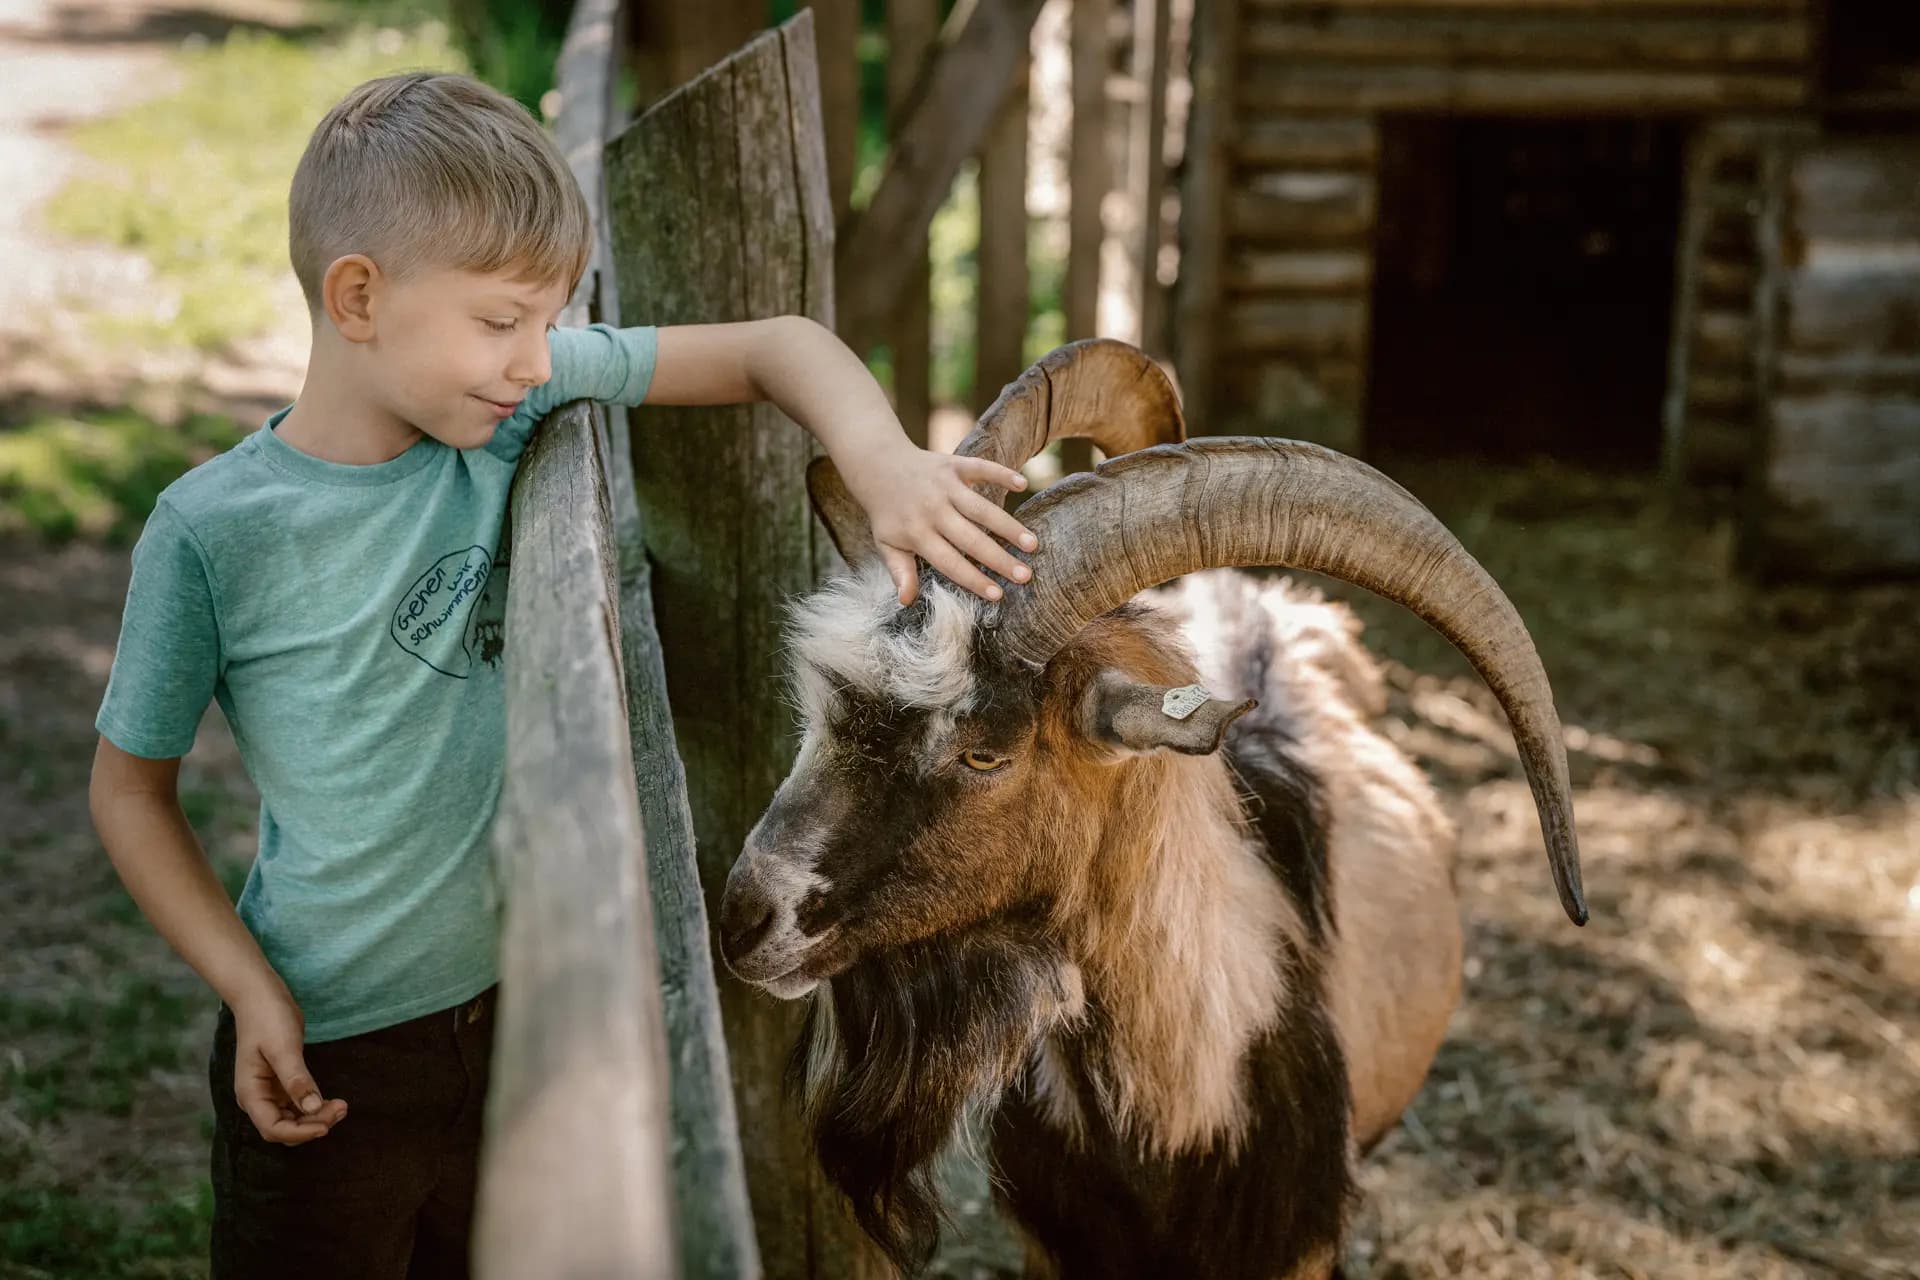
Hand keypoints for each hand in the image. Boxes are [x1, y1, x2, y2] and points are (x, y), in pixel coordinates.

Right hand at [230, 986, 347, 1144]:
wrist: (261, 995)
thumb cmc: (268, 1018)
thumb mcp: (284, 1048)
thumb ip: (297, 1079)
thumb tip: (313, 1108)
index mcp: (250, 1093)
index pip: (273, 1128)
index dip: (300, 1133)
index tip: (327, 1126)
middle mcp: (257, 1097)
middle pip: (284, 1128)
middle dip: (312, 1125)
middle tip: (341, 1108)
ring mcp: (268, 1091)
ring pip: (292, 1119)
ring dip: (316, 1118)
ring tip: (342, 1107)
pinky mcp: (281, 1082)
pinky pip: (297, 1105)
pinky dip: (313, 1107)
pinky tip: (331, 1101)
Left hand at [839, 444, 1040, 604]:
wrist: (878, 466)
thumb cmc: (888, 514)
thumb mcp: (886, 544)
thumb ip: (900, 571)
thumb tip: (907, 602)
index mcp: (917, 533)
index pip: (949, 562)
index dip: (974, 579)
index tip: (998, 595)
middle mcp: (933, 509)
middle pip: (971, 538)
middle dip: (999, 559)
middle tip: (1025, 576)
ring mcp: (945, 485)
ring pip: (982, 508)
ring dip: (1008, 526)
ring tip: (1032, 544)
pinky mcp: (953, 464)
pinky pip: (981, 468)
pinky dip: (1001, 473)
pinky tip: (1022, 484)